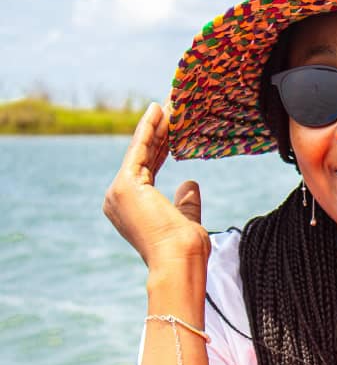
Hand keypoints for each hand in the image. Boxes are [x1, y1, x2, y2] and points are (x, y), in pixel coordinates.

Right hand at [103, 102, 209, 267]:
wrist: (178, 260)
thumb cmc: (185, 247)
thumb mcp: (187, 218)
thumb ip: (186, 201)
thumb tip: (190, 182)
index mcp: (131, 206)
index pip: (150, 167)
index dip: (162, 145)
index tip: (172, 126)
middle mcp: (118, 198)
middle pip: (144, 155)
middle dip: (159, 131)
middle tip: (171, 107)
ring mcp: (119, 191)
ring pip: (141, 150)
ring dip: (156, 125)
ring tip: (168, 103)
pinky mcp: (125, 185)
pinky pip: (140, 150)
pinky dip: (149, 129)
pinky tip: (157, 112)